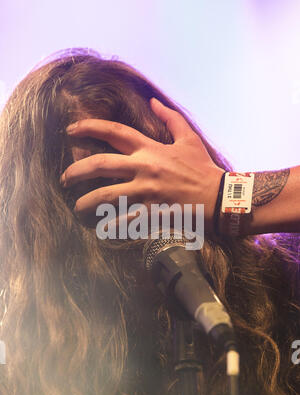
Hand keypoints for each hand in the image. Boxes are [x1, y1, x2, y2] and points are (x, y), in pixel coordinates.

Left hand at [60, 98, 223, 232]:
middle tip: (64, 178)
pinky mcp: (153, 212)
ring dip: (87, 202)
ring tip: (77, 207)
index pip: (114, 133)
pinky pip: (125, 220)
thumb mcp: (189, 138)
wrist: (220, 196)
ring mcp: (147, 191)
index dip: (89, 128)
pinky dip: (111, 225)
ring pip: (107, 195)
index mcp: (151, 149)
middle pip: (101, 165)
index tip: (71, 131)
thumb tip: (154, 101)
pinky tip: (101, 229)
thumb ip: (170, 118)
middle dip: (77, 170)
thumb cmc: (203, 168)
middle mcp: (144, 168)